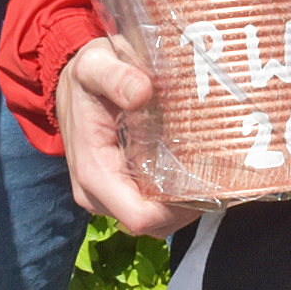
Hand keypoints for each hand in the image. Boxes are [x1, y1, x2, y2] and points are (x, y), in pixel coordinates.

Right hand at [56, 37, 198, 236]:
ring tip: (212, 174)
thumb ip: (116, 78)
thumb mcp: (95, 66)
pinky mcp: (117, 190)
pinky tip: (195, 172)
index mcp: (94, 172)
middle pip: (154, 223)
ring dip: (184, 204)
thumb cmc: (86, 75)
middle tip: (220, 176)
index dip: (177, 209)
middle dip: (188, 206)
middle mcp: (97, 194)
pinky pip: (151, 206)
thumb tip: (141, 93)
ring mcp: (107, 196)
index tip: (207, 182)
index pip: (140, 216)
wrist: (71, 83)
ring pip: (156, 220)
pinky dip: (175, 197)